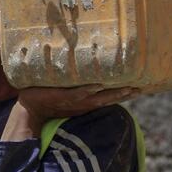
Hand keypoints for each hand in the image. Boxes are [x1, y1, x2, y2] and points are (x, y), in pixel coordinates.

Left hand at [19, 85, 138, 121]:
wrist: (29, 107)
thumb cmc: (49, 97)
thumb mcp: (67, 89)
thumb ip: (79, 80)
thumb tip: (90, 64)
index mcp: (87, 101)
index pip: (110, 96)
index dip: (125, 93)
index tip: (142, 87)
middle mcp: (84, 102)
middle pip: (109, 98)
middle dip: (125, 93)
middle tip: (141, 87)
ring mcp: (74, 100)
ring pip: (97, 97)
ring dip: (112, 94)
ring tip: (127, 87)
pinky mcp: (61, 96)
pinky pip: (76, 93)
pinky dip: (87, 90)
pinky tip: (96, 86)